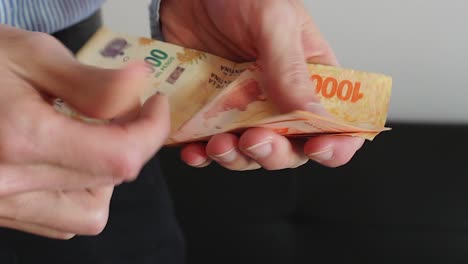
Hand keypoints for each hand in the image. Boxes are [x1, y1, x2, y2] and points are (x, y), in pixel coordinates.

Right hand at [0, 25, 169, 237]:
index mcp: (22, 138)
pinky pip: (61, 220)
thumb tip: (140, 85)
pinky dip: (80, 192)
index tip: (155, 105)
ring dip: (106, 175)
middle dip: (130, 143)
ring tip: (87, 137)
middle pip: (110, 181)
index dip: (152, 130)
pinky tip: (66, 159)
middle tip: (122, 111)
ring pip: (89, 212)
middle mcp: (11, 183)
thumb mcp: (30, 55)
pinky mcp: (1, 212)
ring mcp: (3, 204)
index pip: (120, 155)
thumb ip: (92, 81)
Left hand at [159, 0, 363, 169]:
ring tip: (219, 144)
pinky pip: (210, 145)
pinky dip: (203, 155)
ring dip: (237, 158)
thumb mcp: (273, 21)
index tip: (320, 148)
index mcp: (309, 77)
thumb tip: (316, 114)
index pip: (337, 121)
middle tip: (255, 140)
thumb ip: (291, 69)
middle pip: (291, 147)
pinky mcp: (212, 113)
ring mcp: (244, 109)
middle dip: (275, 153)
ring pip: (251, 152)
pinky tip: (194, 150)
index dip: (337, 142)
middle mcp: (280, 99)